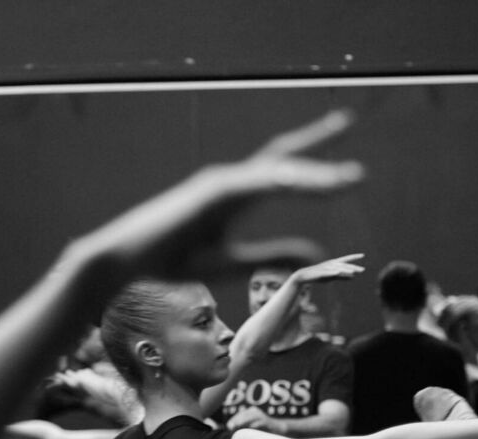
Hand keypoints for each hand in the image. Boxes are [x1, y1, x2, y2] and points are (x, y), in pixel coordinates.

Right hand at [73, 110, 363, 282]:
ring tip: (345, 180)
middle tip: (351, 136)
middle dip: (319, 146)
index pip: (282, 173)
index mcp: (235, 194)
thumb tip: (316, 254)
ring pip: (274, 171)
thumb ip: (274, 255)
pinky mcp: (206, 194)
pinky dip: (277, 182)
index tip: (351, 174)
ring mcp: (217, 184)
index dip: (318, 172)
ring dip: (309, 174)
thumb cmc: (172, 261)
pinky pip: (250, 185)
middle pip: (282, 156)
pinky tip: (300, 183)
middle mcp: (229, 181)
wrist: (126, 260)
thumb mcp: (233, 263)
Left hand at [225, 406, 283, 433]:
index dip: (233, 420)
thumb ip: (244, 427)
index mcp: (251, 412)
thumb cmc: (263, 429)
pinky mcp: (267, 421)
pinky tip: (249, 429)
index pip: (240, 415)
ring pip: (250, 417)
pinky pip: (259, 422)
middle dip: (236, 421)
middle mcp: (256, 412)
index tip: (228, 427)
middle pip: (244, 415)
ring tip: (237, 427)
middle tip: (230, 427)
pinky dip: (254, 425)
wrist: (279, 428)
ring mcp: (262, 416)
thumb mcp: (252, 426)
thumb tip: (231, 431)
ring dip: (243, 422)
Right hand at [291, 253, 364, 285]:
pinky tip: (338, 273)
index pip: (346, 259)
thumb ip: (342, 277)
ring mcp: (326, 268)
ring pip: (338, 268)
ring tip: (354, 272)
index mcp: (334, 264)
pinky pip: (328, 273)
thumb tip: (353, 277)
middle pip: (344, 265)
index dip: (354, 257)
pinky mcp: (321, 273)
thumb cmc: (319, 276)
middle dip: (353, 267)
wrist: (305, 276)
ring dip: (346, 270)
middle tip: (363, 270)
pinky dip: (334, 272)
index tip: (363, 255)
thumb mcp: (332, 277)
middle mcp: (331, 264)